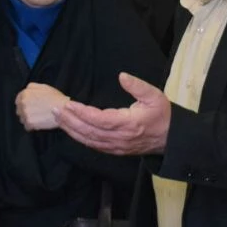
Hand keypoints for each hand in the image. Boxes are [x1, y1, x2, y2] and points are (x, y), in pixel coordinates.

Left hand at [15, 82, 68, 131]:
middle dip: (26, 112)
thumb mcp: (43, 86)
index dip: (25, 104)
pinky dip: (32, 127)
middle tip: (36, 113)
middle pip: (19, 111)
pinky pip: (27, 127)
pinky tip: (39, 123)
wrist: (63, 109)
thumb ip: (32, 87)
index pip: (18, 101)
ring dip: (29, 120)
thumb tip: (27, 90)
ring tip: (39, 118)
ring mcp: (25, 113)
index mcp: (25, 93)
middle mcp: (23, 103)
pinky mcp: (29, 122)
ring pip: (22, 119)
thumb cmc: (56, 98)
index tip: (30, 107)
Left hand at [54, 73, 170, 154]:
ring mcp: (117, 146)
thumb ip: (138, 86)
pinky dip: (80, 138)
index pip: (99, 119)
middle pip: (89, 132)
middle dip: (70, 121)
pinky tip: (71, 130)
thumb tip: (122, 76)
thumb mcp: (154, 96)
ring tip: (58, 118)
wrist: (171, 138)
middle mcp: (120, 138)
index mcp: (128, 123)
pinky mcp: (116, 150)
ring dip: (72, 130)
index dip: (82, 113)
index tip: (69, 104)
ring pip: (89, 140)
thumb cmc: (162, 115)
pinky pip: (94, 146)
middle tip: (55, 110)